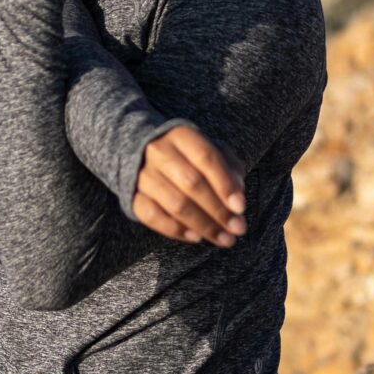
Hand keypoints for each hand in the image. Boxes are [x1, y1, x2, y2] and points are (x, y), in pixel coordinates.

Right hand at [127, 122, 248, 247]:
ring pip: (175, 204)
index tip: (241, 207)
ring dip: (203, 225)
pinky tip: (196, 237)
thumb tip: (237, 195)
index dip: (225, 184)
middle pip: (191, 184)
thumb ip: (228, 167)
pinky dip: (175, 230)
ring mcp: (142, 174)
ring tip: (224, 238)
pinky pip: (152, 216)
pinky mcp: (132, 195)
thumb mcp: (209, 149)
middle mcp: (158, 152)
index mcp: (181, 135)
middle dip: (219, 210)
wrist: (139, 151)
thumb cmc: (186, 154)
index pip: (206, 158)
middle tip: (238, 228)